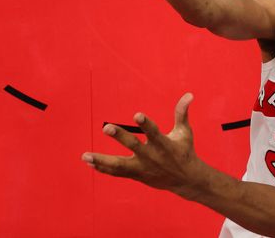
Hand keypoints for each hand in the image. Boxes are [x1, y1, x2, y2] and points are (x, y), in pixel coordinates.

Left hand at [82, 93, 202, 195]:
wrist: (185, 179)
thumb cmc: (184, 151)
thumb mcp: (185, 132)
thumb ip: (182, 113)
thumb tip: (189, 95)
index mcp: (164, 144)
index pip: (153, 132)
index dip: (145, 124)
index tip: (136, 115)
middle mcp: (151, 156)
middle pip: (134, 146)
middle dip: (120, 137)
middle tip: (106, 128)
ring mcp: (142, 167)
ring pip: (120, 165)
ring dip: (102, 160)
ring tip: (85, 155)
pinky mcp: (136, 175)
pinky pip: (117, 172)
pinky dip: (104, 168)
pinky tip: (90, 162)